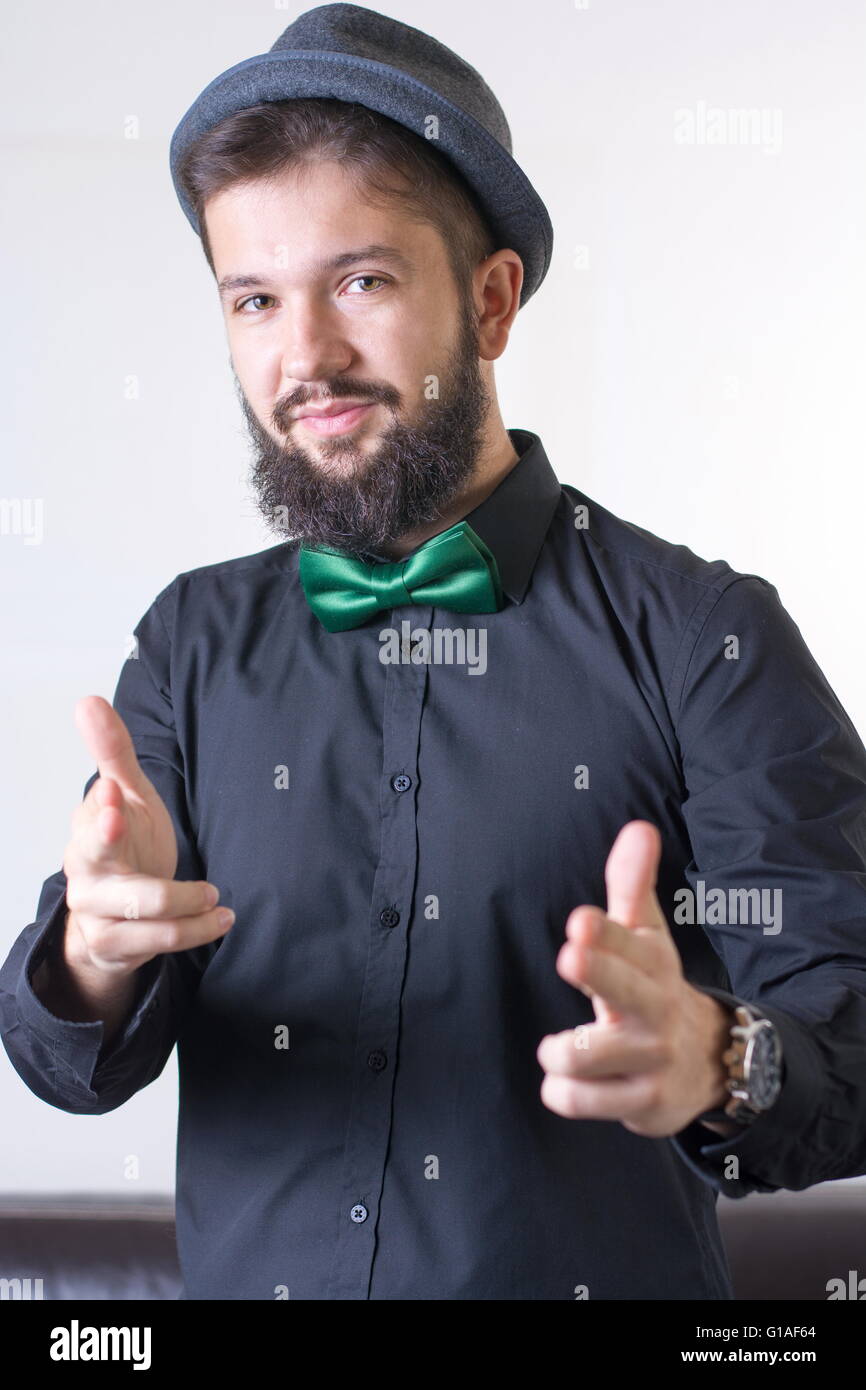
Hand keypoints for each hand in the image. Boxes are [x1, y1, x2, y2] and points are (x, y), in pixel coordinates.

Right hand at [61, 695, 232, 983]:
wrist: (115, 916)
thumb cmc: (126, 845)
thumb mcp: (126, 796)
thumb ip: (113, 751)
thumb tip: (88, 701)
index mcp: (89, 828)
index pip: (92, 815)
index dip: (102, 809)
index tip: (112, 793)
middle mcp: (85, 870)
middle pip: (95, 858)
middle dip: (110, 844)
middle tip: (124, 822)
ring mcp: (96, 910)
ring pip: (142, 908)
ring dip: (187, 903)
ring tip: (218, 897)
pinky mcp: (115, 946)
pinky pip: (158, 941)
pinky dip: (194, 931)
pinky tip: (220, 920)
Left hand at [536, 820, 731, 1137]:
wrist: (709, 1061)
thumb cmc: (654, 986)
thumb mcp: (647, 936)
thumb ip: (632, 884)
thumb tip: (639, 827)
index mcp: (652, 962)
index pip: (629, 942)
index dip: (605, 933)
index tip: (580, 920)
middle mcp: (655, 1008)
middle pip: (625, 990)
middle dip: (598, 972)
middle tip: (570, 955)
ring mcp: (652, 1057)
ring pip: (590, 1056)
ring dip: (560, 1053)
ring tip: (559, 1049)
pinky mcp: (645, 1103)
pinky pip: (585, 1100)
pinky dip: (563, 1093)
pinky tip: (566, 1083)